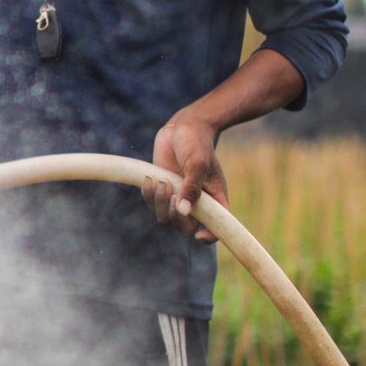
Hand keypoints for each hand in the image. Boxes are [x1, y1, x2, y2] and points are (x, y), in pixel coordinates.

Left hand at [144, 108, 228, 243]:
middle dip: (176, 217)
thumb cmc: (197, 144)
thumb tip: (182, 211)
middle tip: (172, 193)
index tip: (199, 236)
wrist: (183, 128)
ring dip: (159, 204)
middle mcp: (197, 204)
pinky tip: (150, 179)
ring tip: (161, 182)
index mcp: (215, 200)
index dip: (210, 237)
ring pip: (165, 219)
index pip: (217, 228)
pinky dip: (148, 196)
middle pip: (185, 229)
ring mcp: (178, 199)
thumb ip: (191, 188)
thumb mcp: (197, 164)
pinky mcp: (162, 191)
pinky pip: (152, 205)